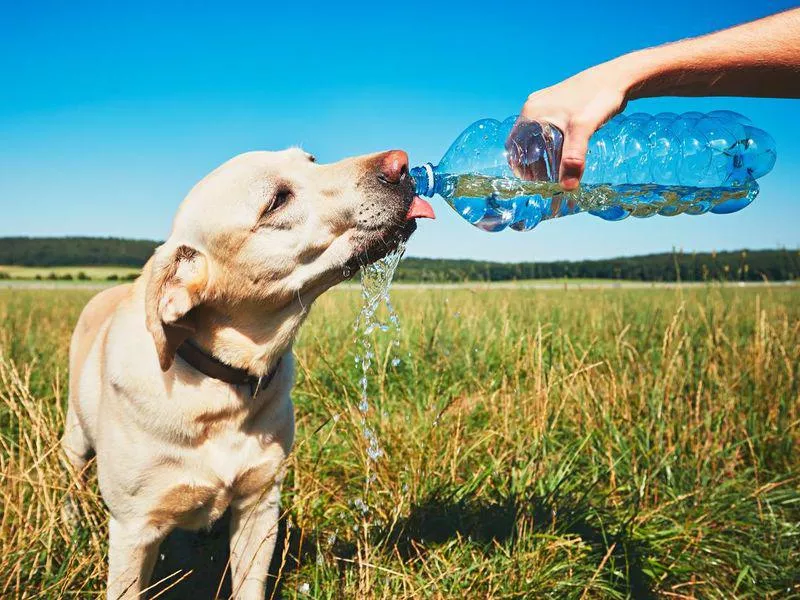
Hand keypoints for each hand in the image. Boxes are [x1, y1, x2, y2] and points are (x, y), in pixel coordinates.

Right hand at [508, 61, 630, 189]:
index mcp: (531, 112)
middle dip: (533, 164)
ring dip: (543, 156)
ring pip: (537, 137)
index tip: (532, 183)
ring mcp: (546, 105)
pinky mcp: (558, 105)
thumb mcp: (583, 129)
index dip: (520, 167)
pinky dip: (552, 146)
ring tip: (556, 172)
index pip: (514, 146)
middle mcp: (534, 107)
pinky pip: (548, 130)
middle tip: (546, 182)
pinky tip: (565, 155)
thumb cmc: (598, 98)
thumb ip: (573, 158)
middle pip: (525, 144)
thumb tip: (567, 188)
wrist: (618, 77)